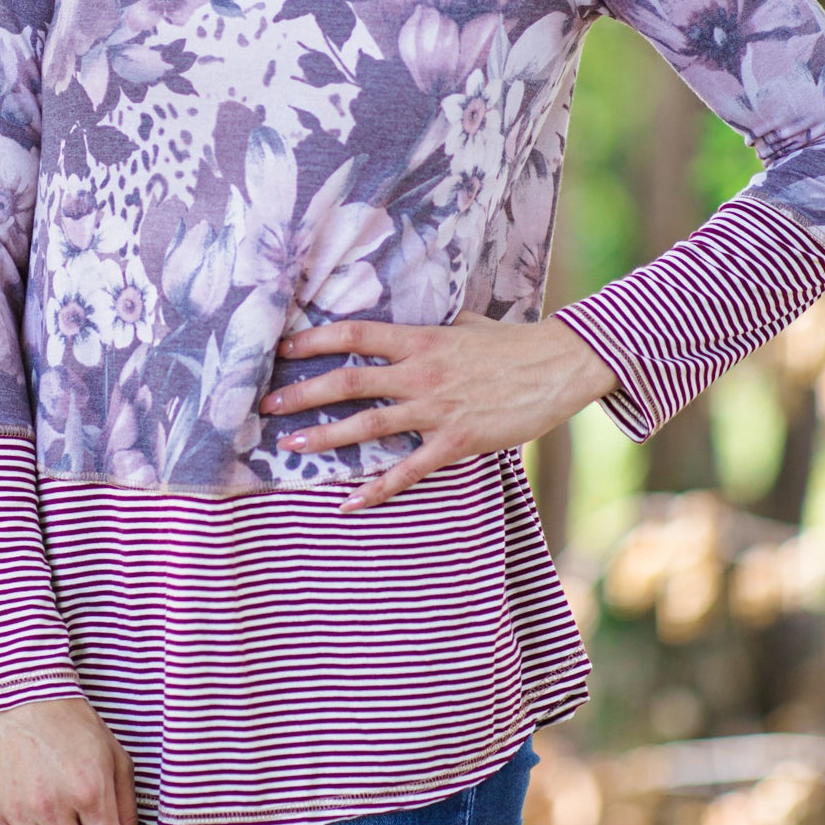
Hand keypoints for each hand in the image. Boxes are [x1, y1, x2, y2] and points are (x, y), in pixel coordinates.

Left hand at [258, 310, 618, 510]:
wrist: (558, 366)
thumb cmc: (512, 343)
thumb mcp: (466, 324)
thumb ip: (434, 328)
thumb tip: (414, 321)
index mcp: (421, 340)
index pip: (354, 335)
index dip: (314, 340)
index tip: (282, 348)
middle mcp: (420, 374)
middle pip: (348, 382)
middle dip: (303, 393)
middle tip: (266, 403)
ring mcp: (436, 410)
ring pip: (368, 426)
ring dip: (325, 436)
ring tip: (290, 445)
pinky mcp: (455, 442)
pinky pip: (407, 471)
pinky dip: (375, 489)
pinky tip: (349, 502)